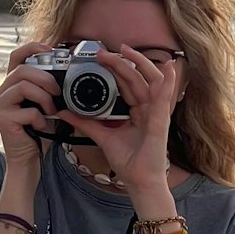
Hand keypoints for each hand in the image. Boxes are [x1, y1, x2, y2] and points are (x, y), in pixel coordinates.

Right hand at [0, 41, 60, 165]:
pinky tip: (41, 127)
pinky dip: (40, 118)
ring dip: (44, 97)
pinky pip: (27, 110)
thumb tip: (69, 71)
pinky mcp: (2, 118)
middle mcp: (1, 91)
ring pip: (23, 85)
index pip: (16, 56)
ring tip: (52, 111)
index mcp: (12, 84)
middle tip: (58, 92)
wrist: (30, 159)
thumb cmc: (40, 131)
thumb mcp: (48, 104)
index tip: (51, 49)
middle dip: (45, 78)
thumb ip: (51, 88)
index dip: (32, 47)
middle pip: (22, 69)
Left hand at [59, 45, 176, 192]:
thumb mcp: (102, 137)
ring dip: (140, 64)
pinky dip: (169, 82)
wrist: (139, 182)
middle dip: (121, 62)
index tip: (100, 58)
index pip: (127, 84)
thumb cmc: (128, 162)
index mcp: (137, 111)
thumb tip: (65, 112)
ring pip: (151, 81)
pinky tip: (169, 68)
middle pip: (136, 78)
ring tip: (126, 51)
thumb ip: (86, 123)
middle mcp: (148, 109)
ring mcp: (156, 113)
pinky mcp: (161, 121)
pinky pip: (166, 98)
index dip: (116, 69)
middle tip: (104, 52)